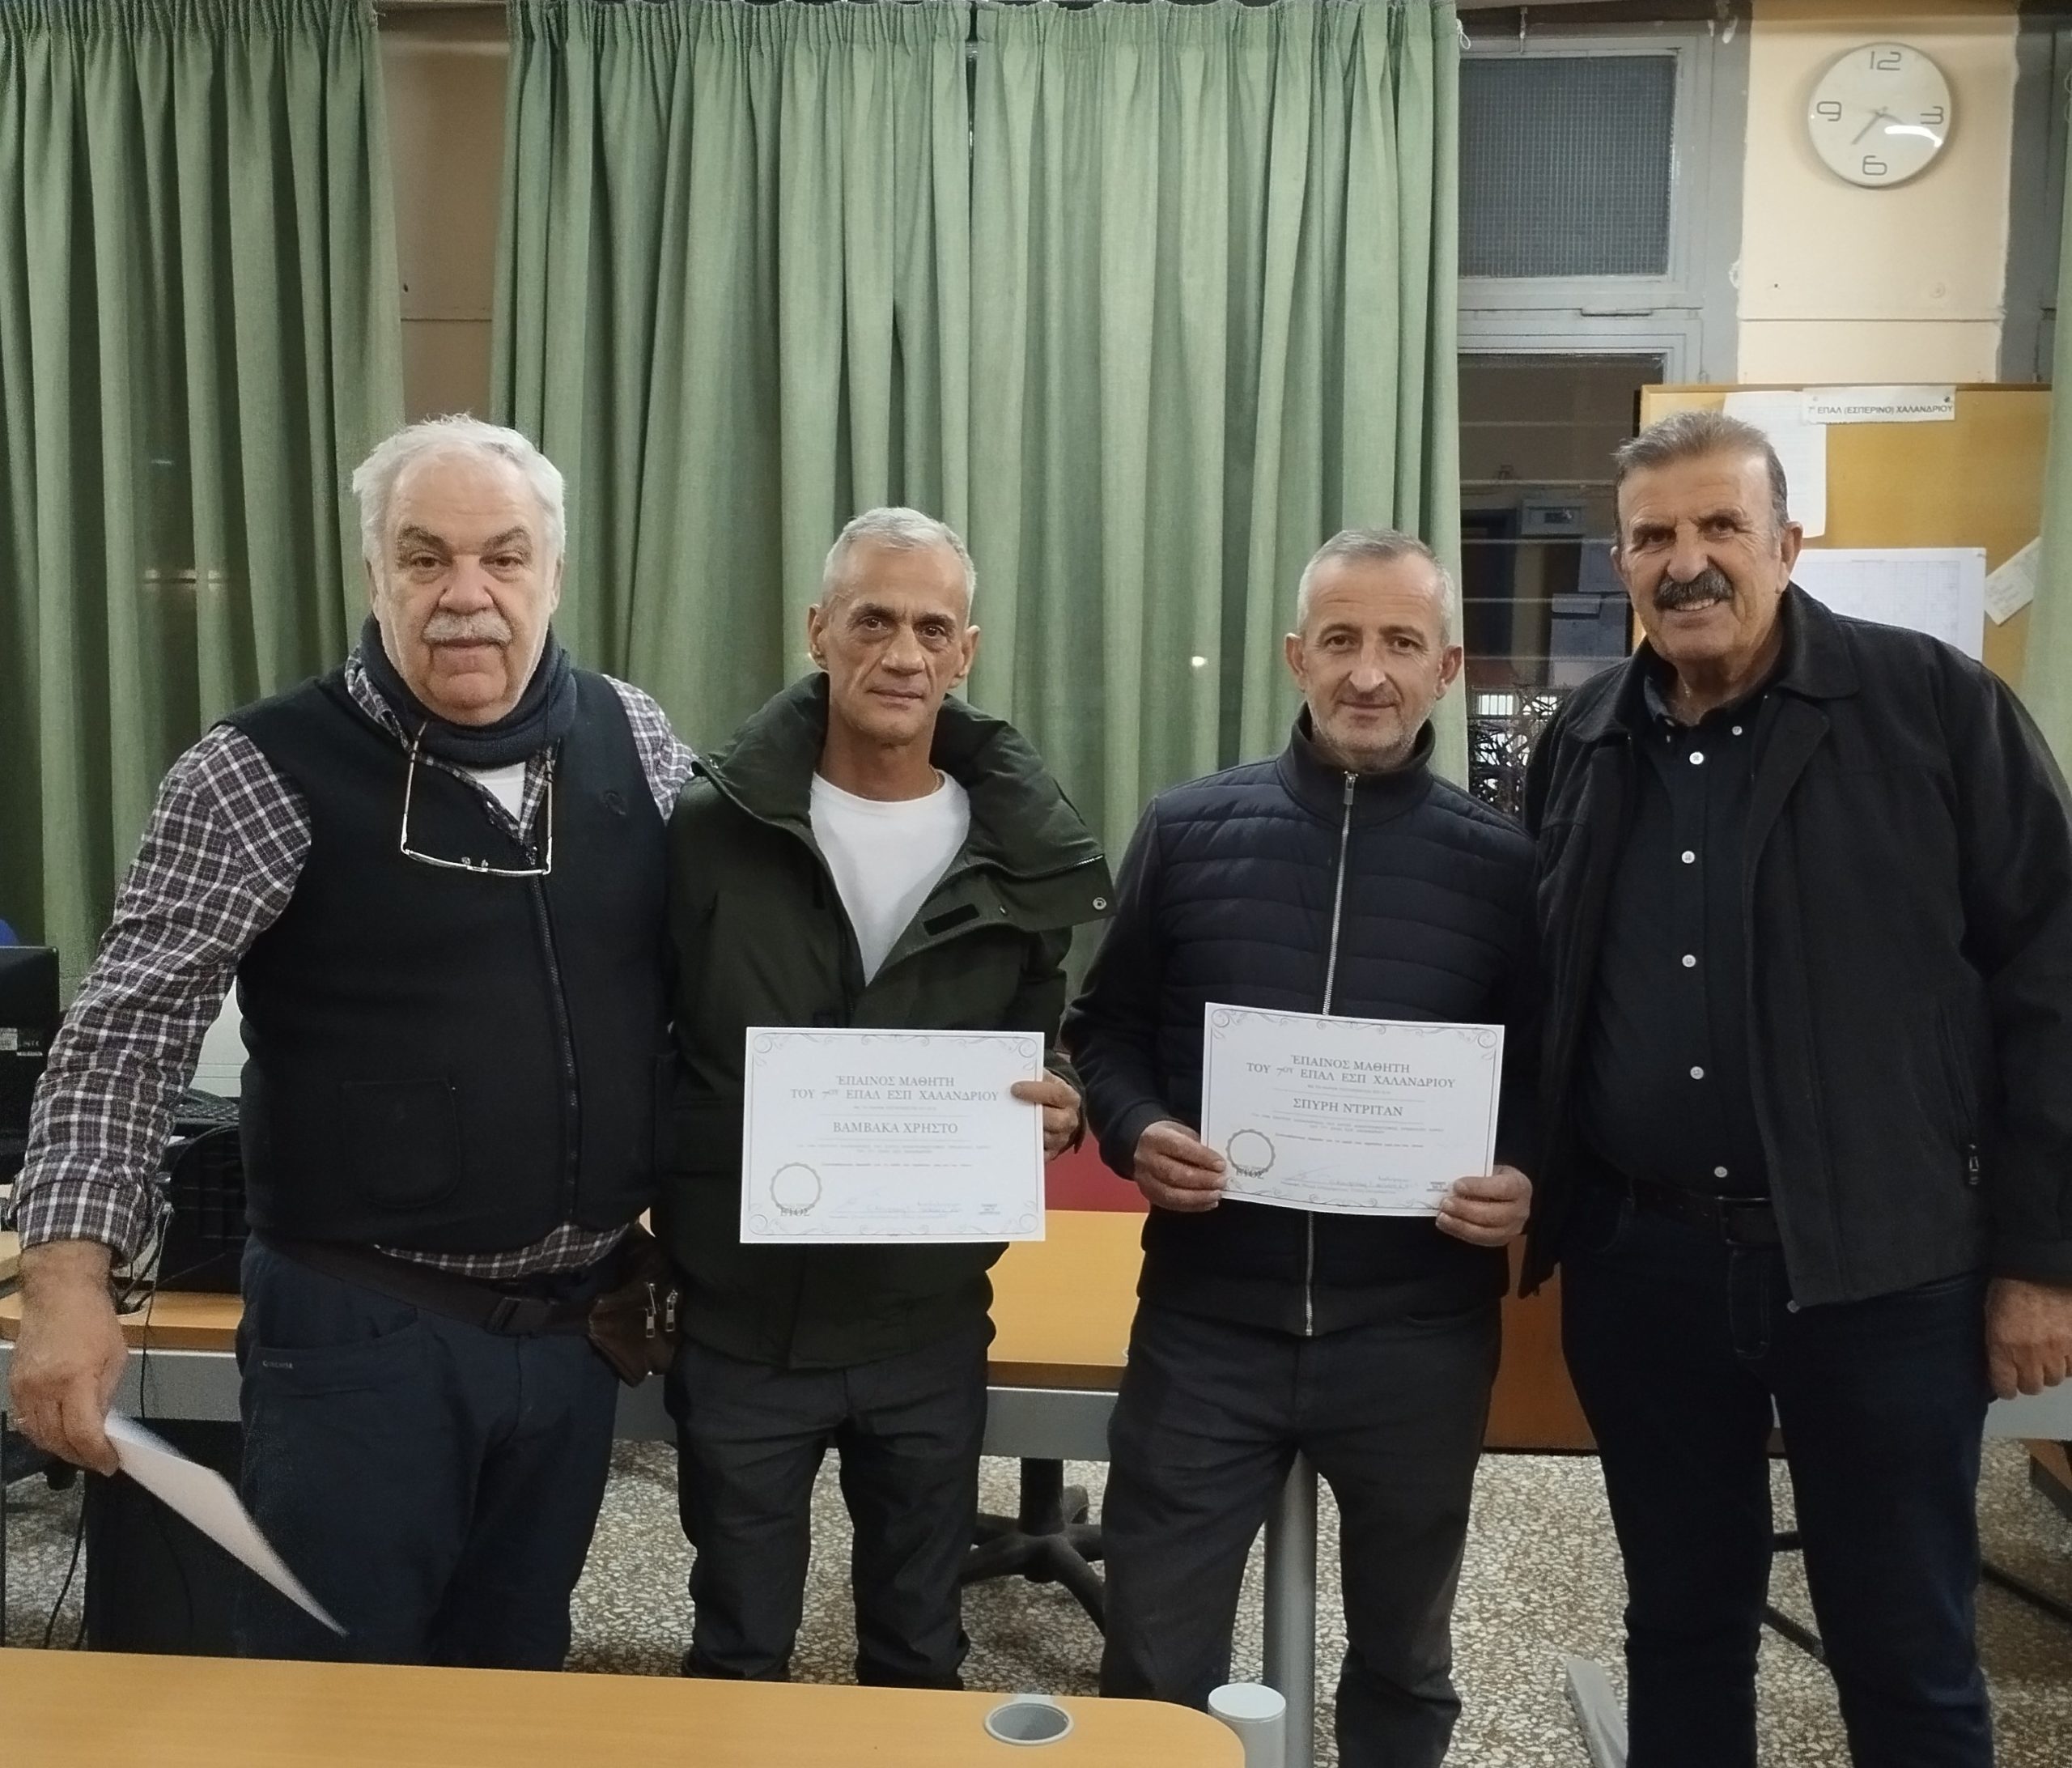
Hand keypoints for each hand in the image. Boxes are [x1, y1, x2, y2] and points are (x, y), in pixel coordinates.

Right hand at [11, 1241, 127, 1474]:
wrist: (58, 1294)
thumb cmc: (93, 1320)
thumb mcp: (116, 1357)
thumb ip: (105, 1395)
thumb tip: (100, 1427)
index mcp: (75, 1379)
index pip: (82, 1432)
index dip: (96, 1455)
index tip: (109, 1464)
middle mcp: (44, 1388)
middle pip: (56, 1440)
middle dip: (79, 1456)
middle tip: (97, 1461)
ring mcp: (24, 1388)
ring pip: (37, 1435)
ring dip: (59, 1449)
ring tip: (80, 1451)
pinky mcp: (14, 1385)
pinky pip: (24, 1422)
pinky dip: (41, 1434)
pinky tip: (57, 1435)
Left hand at [1012, 1074, 1083, 1161]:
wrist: (1057, 1110)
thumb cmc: (1046, 1092)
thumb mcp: (1045, 1080)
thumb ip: (1034, 1077)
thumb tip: (1011, 1078)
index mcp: (1070, 1098)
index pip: (1056, 1094)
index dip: (1035, 1091)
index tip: (1014, 1088)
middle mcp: (1069, 1120)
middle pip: (1056, 1120)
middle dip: (1032, 1115)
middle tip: (1010, 1109)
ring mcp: (1061, 1138)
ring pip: (1047, 1139)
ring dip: (1026, 1132)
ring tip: (1006, 1125)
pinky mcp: (1051, 1153)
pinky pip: (1039, 1154)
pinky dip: (1025, 1148)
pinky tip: (1010, 1140)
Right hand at [1131, 1119, 1226, 1212]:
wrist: (1146, 1147)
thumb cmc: (1170, 1139)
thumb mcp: (1183, 1132)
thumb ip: (1198, 1147)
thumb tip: (1218, 1165)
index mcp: (1155, 1137)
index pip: (1179, 1147)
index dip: (1201, 1157)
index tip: (1220, 1165)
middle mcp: (1145, 1159)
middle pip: (1174, 1173)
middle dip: (1202, 1180)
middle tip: (1221, 1181)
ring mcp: (1145, 1180)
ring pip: (1171, 1194)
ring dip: (1198, 1196)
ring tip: (1216, 1194)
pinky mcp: (1149, 1195)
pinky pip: (1171, 1205)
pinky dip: (1193, 1205)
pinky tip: (1208, 1202)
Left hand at [1435, 1165, 1532, 1247]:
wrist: (1503, 1193)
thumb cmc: (1493, 1178)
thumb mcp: (1489, 1169)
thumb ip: (1474, 1175)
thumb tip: (1451, 1180)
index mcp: (1520, 1186)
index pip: (1502, 1188)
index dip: (1479, 1187)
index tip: (1458, 1185)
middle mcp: (1520, 1209)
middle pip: (1493, 1214)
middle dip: (1466, 1209)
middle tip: (1446, 1203)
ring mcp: (1512, 1228)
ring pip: (1486, 1232)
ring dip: (1461, 1224)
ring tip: (1443, 1216)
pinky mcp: (1501, 1239)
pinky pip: (1480, 1240)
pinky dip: (1460, 1232)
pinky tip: (1447, 1224)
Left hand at [1986, 1277, 2071, 1399]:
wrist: (2041, 1270)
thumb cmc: (2008, 1290)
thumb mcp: (1991, 1317)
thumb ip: (1995, 1345)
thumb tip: (1996, 1365)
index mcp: (2003, 1348)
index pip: (2005, 1388)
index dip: (2005, 1388)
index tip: (2006, 1385)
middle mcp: (2030, 1355)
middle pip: (2033, 1387)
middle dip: (2028, 1379)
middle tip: (2027, 1367)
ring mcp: (2057, 1352)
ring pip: (2055, 1379)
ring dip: (2049, 1371)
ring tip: (2045, 1356)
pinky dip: (2067, 1362)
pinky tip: (2062, 1351)